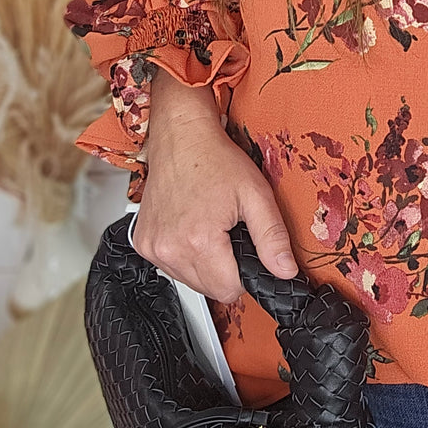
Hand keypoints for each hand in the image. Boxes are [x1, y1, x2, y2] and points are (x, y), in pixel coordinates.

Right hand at [131, 66, 298, 301]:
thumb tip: (285, 271)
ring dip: (204, 263)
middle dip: (225, 269)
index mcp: (199, 241)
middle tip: (229, 233)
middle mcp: (170, 249)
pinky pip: (170, 266)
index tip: (247, 251)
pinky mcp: (142, 242)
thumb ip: (272, 237)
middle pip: (208, 289)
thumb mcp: (256, 194)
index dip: (245, 275)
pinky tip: (190, 227)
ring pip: (189, 280)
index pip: (229, 291)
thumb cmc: (215, 159)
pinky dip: (184, 254)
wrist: (180, 136)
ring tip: (209, 227)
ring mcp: (152, 247)